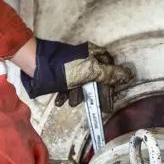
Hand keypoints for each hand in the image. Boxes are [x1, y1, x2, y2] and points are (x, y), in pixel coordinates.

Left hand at [20, 38, 134, 103]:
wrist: (34, 64)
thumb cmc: (63, 67)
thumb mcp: (90, 71)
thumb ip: (109, 74)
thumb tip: (129, 73)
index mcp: (94, 55)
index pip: (110, 70)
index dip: (110, 86)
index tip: (108, 101)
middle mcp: (85, 58)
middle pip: (96, 79)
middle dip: (93, 94)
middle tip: (96, 109)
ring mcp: (72, 65)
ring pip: (81, 84)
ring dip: (77, 95)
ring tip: (70, 102)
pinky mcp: (60, 73)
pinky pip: (68, 85)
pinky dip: (65, 94)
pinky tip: (60, 101)